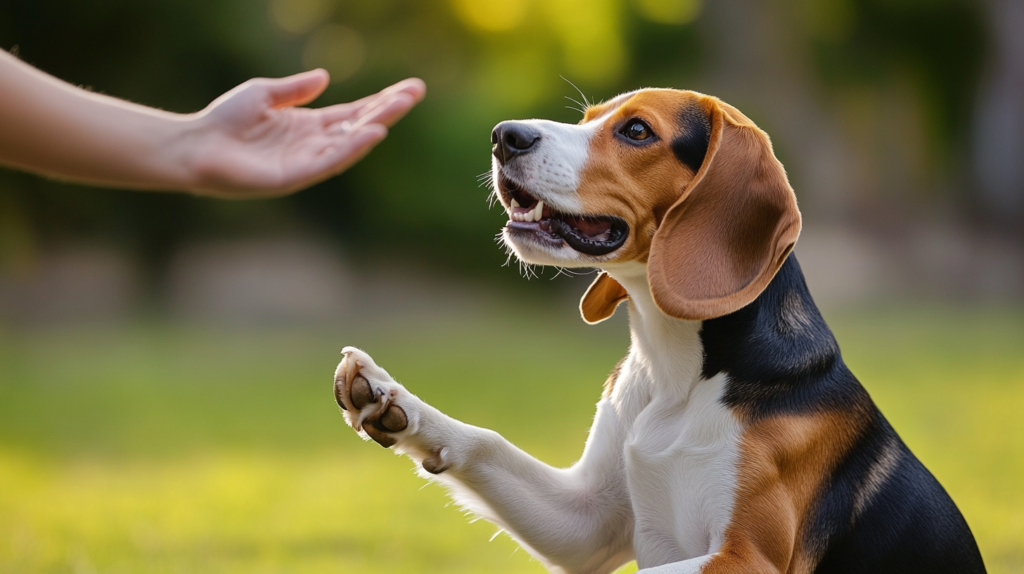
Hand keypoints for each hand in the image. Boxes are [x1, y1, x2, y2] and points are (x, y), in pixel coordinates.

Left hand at [185, 70, 424, 197]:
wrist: (194, 146)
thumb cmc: (224, 121)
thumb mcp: (263, 93)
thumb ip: (295, 88)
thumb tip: (325, 77)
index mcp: (309, 126)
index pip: (354, 112)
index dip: (381, 100)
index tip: (409, 87)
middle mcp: (314, 145)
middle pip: (359, 125)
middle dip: (388, 109)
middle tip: (415, 92)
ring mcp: (306, 162)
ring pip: (349, 144)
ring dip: (375, 126)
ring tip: (397, 108)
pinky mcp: (294, 176)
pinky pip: (329, 163)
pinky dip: (351, 149)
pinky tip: (369, 133)